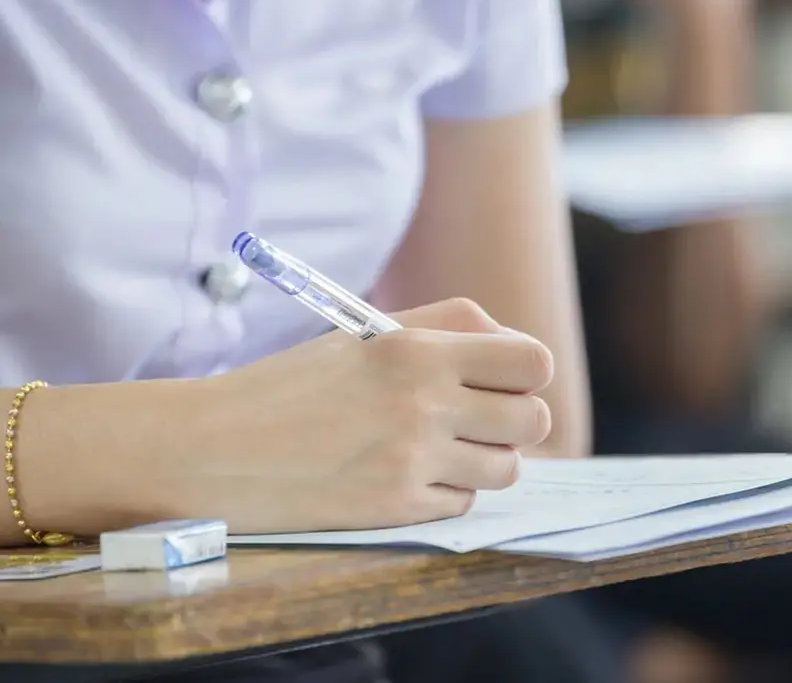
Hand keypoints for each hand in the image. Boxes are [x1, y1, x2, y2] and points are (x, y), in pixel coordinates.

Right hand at [165, 298, 552, 533]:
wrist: (213, 448)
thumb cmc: (291, 385)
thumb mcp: (365, 334)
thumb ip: (444, 329)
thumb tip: (513, 349)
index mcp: (418, 349)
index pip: (533, 361)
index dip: (526, 374)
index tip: (504, 381)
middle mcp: (424, 402)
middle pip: (533, 419)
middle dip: (514, 421)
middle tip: (478, 421)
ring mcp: (413, 459)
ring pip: (507, 468)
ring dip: (484, 461)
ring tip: (441, 450)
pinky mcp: (397, 507)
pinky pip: (463, 503)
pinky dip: (445, 493)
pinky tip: (406, 476)